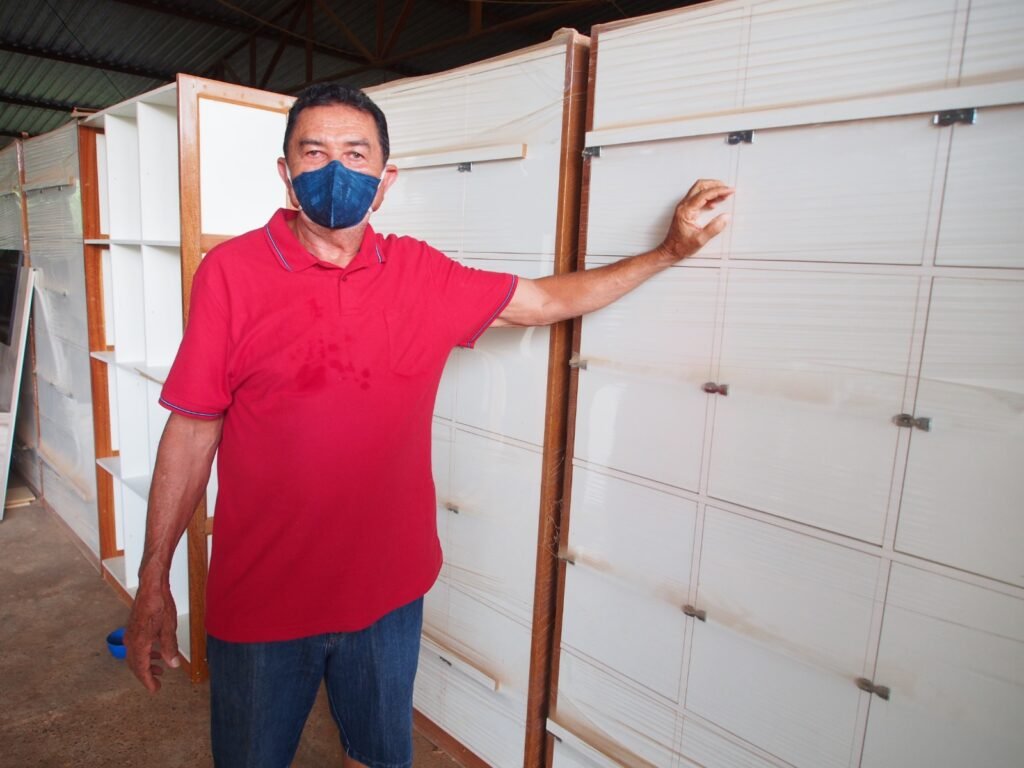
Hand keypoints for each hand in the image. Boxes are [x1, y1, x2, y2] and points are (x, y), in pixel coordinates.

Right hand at [125, 577, 180, 691]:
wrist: (151, 587)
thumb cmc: (160, 604)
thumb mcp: (169, 627)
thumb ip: (170, 647)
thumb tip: (173, 665)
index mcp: (139, 643)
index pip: (141, 668)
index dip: (148, 681)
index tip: (154, 690)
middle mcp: (131, 641)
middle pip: (135, 665)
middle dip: (146, 675)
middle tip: (156, 683)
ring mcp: (131, 634)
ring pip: (135, 656)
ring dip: (147, 664)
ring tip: (160, 669)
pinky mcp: (133, 628)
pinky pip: (137, 647)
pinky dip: (145, 654)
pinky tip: (157, 652)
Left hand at [657, 179, 733, 261]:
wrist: (669, 251)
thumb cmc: (680, 247)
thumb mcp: (700, 240)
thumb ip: (714, 228)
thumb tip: (725, 217)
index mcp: (686, 211)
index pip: (704, 194)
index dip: (719, 190)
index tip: (730, 191)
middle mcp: (683, 206)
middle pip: (700, 186)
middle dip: (715, 185)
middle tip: (727, 189)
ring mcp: (683, 207)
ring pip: (698, 190)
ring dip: (712, 189)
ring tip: (724, 195)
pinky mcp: (685, 210)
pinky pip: (697, 197)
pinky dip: (707, 196)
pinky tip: (714, 203)